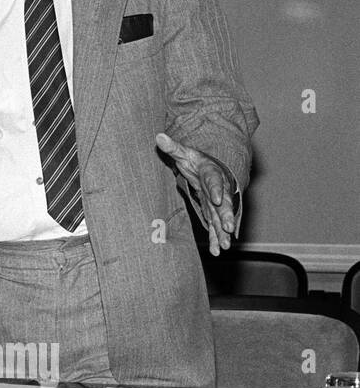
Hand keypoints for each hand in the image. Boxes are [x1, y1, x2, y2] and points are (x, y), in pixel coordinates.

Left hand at [156, 132, 237, 255]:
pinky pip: (216, 226)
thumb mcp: (184, 152)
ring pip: (222, 218)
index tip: (217, 199)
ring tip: (225, 246)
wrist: (209, 168)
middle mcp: (219, 190)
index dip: (216, 190)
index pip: (214, 181)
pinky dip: (216, 237)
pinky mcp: (214, 212)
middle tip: (229, 228)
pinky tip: (217, 250)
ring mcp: (218, 203)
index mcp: (211, 173)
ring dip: (223, 232)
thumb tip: (158, 137)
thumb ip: (173, 147)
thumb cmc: (195, 160)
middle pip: (224, 204)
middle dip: (227, 216)